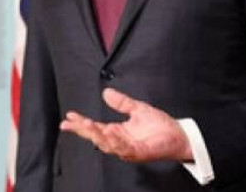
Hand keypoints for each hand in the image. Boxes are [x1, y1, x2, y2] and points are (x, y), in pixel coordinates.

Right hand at [59, 88, 192, 162]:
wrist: (177, 135)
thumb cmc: (159, 125)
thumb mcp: (138, 108)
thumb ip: (122, 102)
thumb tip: (106, 92)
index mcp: (117, 131)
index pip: (95, 128)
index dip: (81, 123)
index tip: (68, 117)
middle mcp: (120, 141)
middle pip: (96, 137)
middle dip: (83, 130)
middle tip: (71, 122)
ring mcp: (128, 149)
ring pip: (107, 144)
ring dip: (97, 135)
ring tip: (88, 124)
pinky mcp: (139, 153)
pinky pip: (124, 149)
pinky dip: (115, 142)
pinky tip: (109, 132)